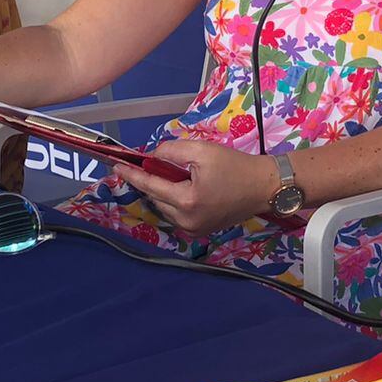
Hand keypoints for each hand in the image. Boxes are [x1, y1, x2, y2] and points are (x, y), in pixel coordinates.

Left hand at [111, 139, 280, 236]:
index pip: (151, 185)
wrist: (264, 186)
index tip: (117, 166)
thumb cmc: (235, 166)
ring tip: (172, 175)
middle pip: (157, 197)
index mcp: (186, 201)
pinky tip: (183, 187)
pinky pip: (178, 214)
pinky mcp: (201, 230)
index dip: (132, 175)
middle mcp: (186, 221)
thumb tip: (153, 157)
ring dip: (163, 191)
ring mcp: (194, 229)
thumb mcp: (202, 151)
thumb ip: (172, 151)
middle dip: (151, 180)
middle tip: (149, 164)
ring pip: (166, 207)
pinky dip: (175, 200)